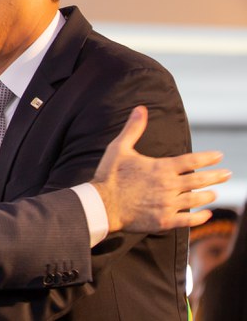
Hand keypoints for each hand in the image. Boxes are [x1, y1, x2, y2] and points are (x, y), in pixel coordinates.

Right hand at [91, 106, 230, 232]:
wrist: (102, 204)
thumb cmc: (109, 175)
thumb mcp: (119, 148)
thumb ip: (133, 129)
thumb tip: (140, 108)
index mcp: (161, 168)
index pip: (192, 161)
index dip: (208, 158)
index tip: (219, 156)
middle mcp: (169, 186)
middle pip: (200, 181)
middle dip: (216, 176)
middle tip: (227, 174)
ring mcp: (168, 204)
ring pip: (196, 200)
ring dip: (208, 196)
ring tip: (215, 193)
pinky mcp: (164, 221)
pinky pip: (188, 220)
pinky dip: (200, 218)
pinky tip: (206, 215)